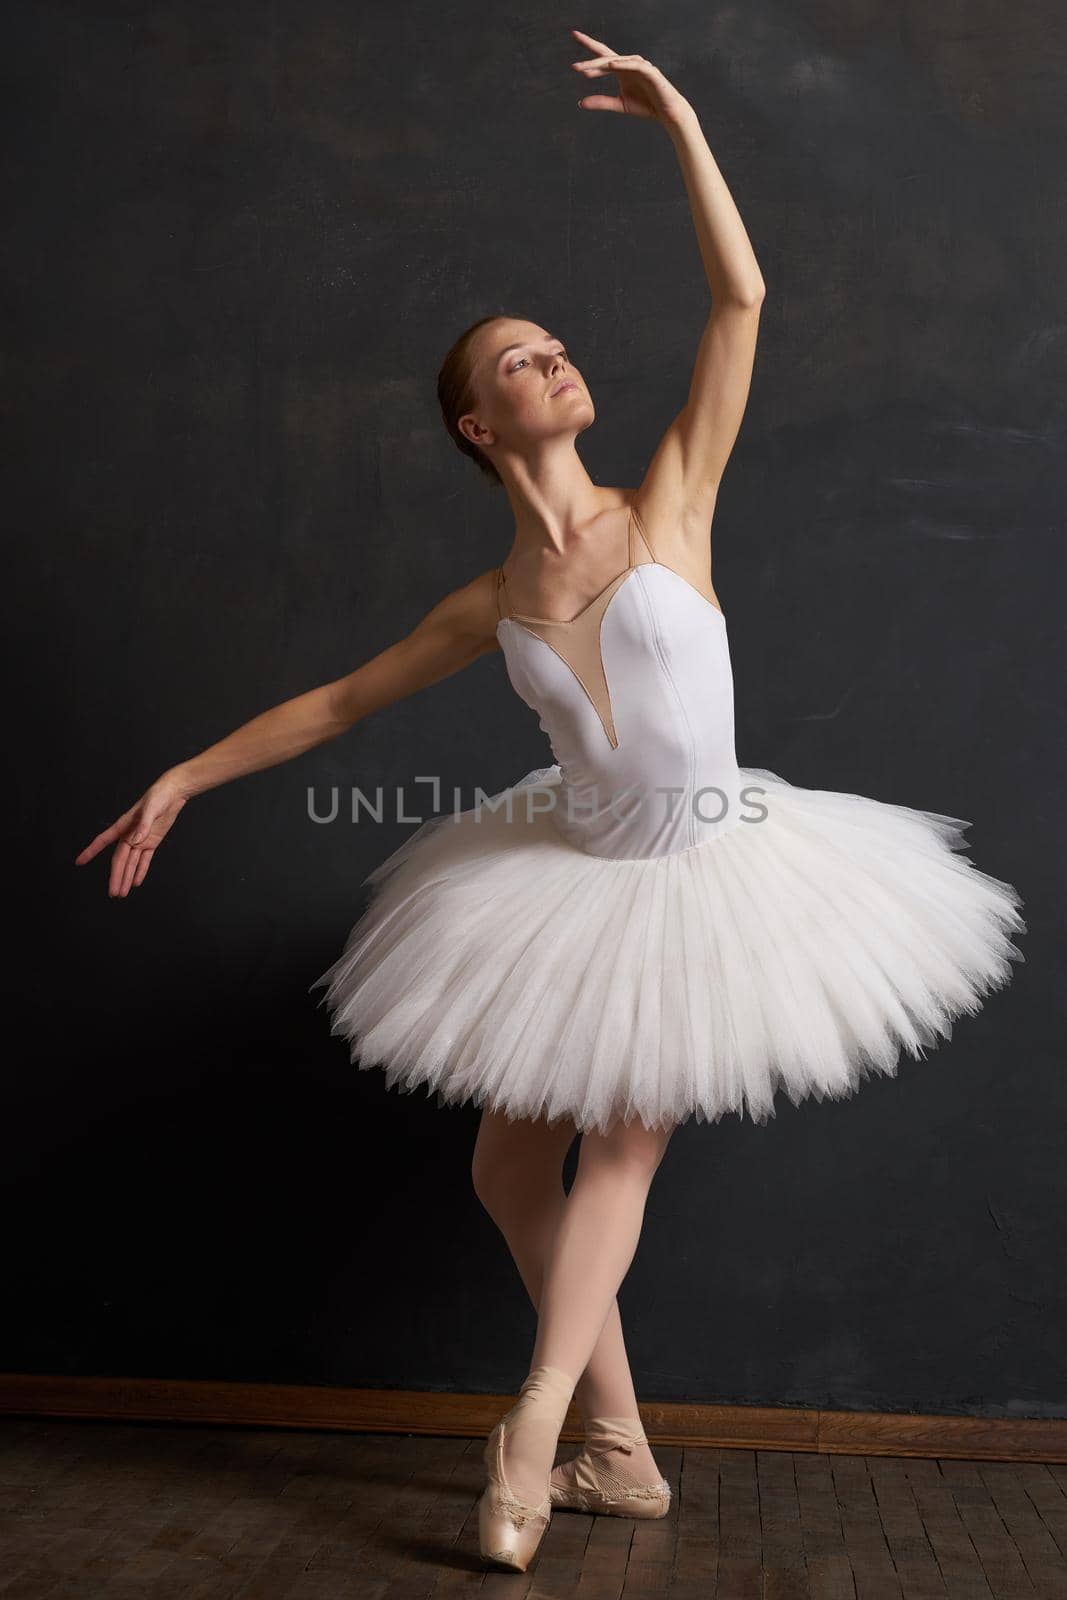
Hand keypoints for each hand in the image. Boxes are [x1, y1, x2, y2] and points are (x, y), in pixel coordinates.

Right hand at [75, 769, 190, 897]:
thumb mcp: (151, 809)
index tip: (79, 862)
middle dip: (116, 877)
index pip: (103, 841)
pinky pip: (144, 860)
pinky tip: (136, 882)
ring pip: (131, 863)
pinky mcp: (152, 842)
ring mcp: (140, 839)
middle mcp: (129, 835)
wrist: (172, 793)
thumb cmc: (158, 796)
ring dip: (127, 878)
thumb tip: (135, 841)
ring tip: (122, 893)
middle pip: (120, 860)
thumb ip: (143, 825)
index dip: (91, 851)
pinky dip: (141, 871)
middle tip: (113, 893)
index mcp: (123, 826)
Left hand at [570, 28, 692, 127]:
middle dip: (590, 59)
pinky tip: (611, 65)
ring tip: (587, 71)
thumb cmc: (646, 106)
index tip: (573, 51)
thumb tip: (580, 103)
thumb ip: (601, 102)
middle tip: (574, 67)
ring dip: (602, 65)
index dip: (588, 53)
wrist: (667, 112)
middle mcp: (628, 64)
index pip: (602, 58)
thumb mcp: (619, 104)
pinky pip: (634, 65)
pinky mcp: (650, 71)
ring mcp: (639, 66)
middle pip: (606, 57)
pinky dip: (623, 64)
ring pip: (618, 60)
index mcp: (621, 70)